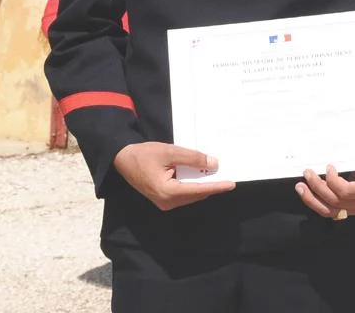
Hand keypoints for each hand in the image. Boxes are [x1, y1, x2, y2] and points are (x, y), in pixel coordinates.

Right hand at [112, 142, 234, 210]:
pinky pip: (184, 193)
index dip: (216, 186)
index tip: (232, 184)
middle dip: (212, 185)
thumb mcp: (170, 152)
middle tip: (228, 175)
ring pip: (191, 195)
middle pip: (196, 194)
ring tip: (218, 174)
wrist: (123, 159)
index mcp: (167, 192)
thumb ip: (192, 158)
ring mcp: (165, 203)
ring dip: (203, 185)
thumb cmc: (144, 154)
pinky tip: (202, 175)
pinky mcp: (164, 199)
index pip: (198, 190)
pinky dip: (194, 185)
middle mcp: (167, 202)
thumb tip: (214, 164)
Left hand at [295, 165, 354, 219]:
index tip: (328, 167)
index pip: (346, 191)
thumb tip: (336, 148)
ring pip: (329, 210)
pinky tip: (307, 193)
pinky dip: (316, 202)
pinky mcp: (346, 210)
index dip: (333, 181)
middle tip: (307, 172)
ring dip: (312, 199)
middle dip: (318, 187)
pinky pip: (328, 210)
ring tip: (300, 187)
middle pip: (335, 201)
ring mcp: (354, 209)